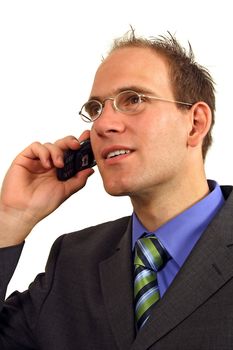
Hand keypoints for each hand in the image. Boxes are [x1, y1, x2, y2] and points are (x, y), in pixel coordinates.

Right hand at [0, 130, 93, 245]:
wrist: (24, 211)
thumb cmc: (42, 204)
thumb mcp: (66, 191)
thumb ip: (78, 180)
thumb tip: (90, 170)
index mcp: (60, 170)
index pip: (71, 154)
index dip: (79, 145)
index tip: (87, 139)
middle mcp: (49, 163)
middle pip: (62, 145)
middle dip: (71, 142)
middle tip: (77, 145)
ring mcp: (38, 160)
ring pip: (50, 144)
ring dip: (57, 152)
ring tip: (59, 165)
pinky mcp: (25, 158)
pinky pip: (36, 146)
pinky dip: (44, 152)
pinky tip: (47, 164)